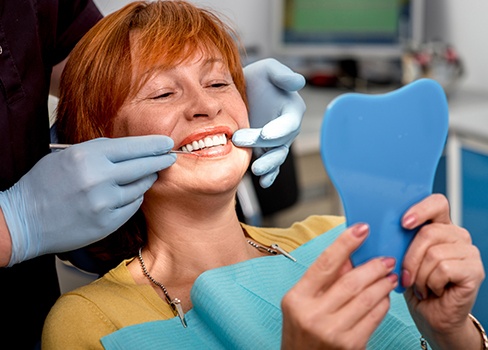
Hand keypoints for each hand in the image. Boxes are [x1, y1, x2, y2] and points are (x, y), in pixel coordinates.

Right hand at [0, 136, 175, 265]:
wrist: (24, 221)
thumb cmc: (44, 185)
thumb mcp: (67, 156)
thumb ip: (99, 151)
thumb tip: (131, 149)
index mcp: (87, 156)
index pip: (132, 147)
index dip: (153, 144)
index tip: (166, 142)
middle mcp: (98, 178)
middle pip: (143, 166)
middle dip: (160, 160)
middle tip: (170, 157)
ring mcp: (104, 203)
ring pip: (140, 187)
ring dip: (147, 179)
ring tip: (148, 174)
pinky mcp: (107, 222)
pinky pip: (132, 206)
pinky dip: (134, 198)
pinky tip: (130, 193)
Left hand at [232, 58, 305, 187]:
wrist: (241, 92)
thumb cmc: (257, 78)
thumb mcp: (268, 69)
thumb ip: (282, 75)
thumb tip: (298, 82)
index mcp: (292, 110)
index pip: (289, 123)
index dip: (279, 129)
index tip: (265, 134)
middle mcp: (287, 128)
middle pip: (280, 142)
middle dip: (263, 145)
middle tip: (240, 141)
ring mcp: (276, 142)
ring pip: (276, 157)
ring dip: (268, 165)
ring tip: (256, 170)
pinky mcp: (265, 151)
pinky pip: (271, 165)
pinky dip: (269, 175)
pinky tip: (263, 182)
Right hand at [281, 223, 397, 349]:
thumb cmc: (301, 333)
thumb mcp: (302, 303)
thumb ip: (324, 279)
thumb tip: (349, 255)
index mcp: (297, 298)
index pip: (325, 263)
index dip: (345, 243)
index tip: (361, 228)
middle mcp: (313, 315)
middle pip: (351, 281)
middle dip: (373, 266)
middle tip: (386, 259)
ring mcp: (333, 331)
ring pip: (367, 298)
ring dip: (382, 283)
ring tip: (389, 275)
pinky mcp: (351, 345)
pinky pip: (374, 317)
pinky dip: (383, 303)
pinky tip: (385, 296)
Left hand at [401, 194, 484, 348]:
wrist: (431, 317)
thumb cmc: (415, 286)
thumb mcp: (401, 258)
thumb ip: (399, 239)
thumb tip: (380, 228)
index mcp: (439, 226)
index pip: (437, 203)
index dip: (420, 209)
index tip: (404, 223)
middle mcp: (457, 235)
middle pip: (428, 232)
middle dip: (410, 258)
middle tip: (407, 276)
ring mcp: (469, 252)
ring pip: (434, 253)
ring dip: (420, 275)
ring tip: (422, 285)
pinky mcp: (474, 270)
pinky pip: (443, 269)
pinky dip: (431, 283)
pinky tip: (434, 290)